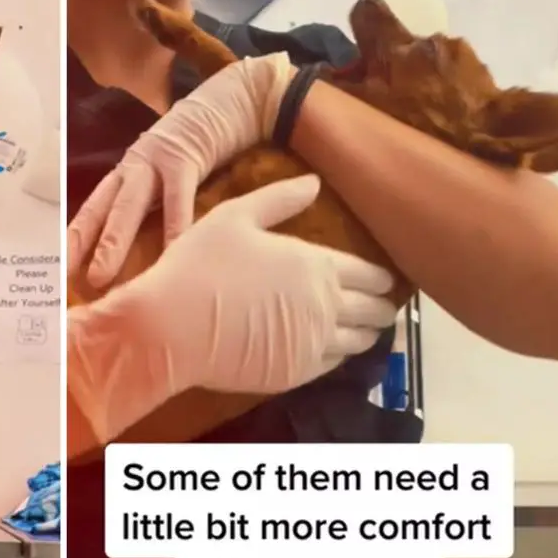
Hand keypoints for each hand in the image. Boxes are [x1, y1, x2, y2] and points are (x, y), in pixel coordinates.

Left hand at [68, 53, 295, 286]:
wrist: (232, 102)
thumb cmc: (200, 150)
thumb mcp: (168, 178)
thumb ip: (155, 208)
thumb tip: (143, 255)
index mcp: (126, 175)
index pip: (92, 211)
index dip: (74, 241)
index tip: (58, 272)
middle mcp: (133, 167)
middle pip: (101, 209)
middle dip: (82, 245)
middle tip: (67, 280)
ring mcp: (155, 160)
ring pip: (127, 206)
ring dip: (112, 241)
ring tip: (102, 275)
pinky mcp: (185, 156)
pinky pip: (178, 198)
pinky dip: (174, 227)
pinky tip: (171, 253)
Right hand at [126, 175, 396, 393]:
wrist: (171, 327)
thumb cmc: (200, 265)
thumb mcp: (234, 217)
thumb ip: (278, 199)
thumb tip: (315, 183)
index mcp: (316, 265)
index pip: (367, 273)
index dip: (380, 278)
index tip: (386, 281)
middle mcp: (325, 307)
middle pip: (372, 311)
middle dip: (381, 307)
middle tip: (384, 308)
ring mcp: (312, 345)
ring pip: (357, 343)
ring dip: (366, 334)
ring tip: (366, 332)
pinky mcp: (294, 374)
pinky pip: (332, 367)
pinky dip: (339, 357)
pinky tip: (335, 352)